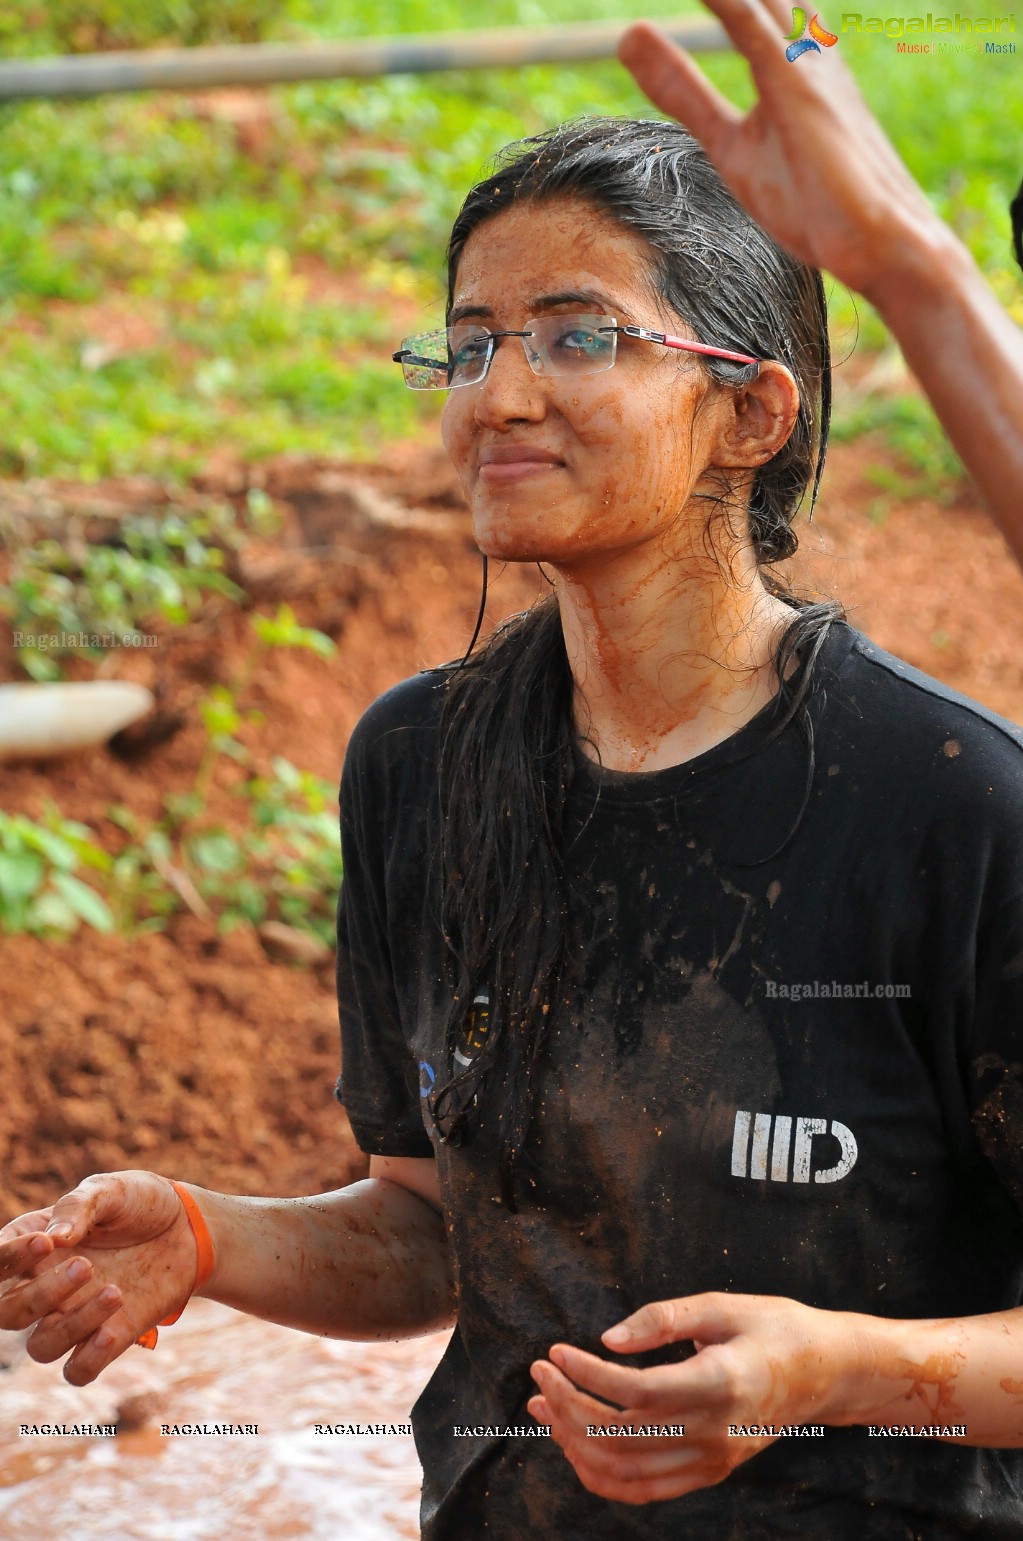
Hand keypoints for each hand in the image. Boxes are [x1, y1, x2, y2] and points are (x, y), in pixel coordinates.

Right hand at [0, 1171, 199, 1385]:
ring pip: (41, 1346)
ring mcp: (73, 1316)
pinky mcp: (106, 1338)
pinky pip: (77, 1370)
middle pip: (8, 1313)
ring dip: (72, 1326)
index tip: (44, 1243)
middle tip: (86, 1266)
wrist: (189, 1227)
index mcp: (36, 1245)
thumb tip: (55, 1237)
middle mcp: (46, 1285)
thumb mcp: (112, 1190)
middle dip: (39, 1295)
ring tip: (115, 1291)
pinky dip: (87, 1360)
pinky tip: (111, 1333)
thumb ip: (80, 1206)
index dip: (7, 1259)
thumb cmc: (141, 1204)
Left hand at [528, 1291, 855, 1503]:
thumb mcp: (722, 1305)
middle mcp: (714, 1432)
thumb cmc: (774, 1328)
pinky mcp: (710, 1471)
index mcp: (719, 1384)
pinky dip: (602, 1472)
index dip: (587, 1376)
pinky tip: (576, 1440)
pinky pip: (644, 1488)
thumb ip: (663, 1318)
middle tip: (541, 1371)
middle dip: (568, 1405)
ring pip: (626, 1471)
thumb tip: (608, 1339)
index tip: (556, 1352)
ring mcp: (713, 1459)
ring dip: (575, 1441)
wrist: (826, 1373)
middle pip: (622, 1436)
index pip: (637, 1394)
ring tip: (545, 1404)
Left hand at [618, 12, 941, 301]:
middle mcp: (804, 43)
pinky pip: (752, 25)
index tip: (646, 9)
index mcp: (792, 54)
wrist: (881, 243)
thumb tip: (632, 42)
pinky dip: (724, 2)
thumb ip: (684, 92)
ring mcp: (804, 60)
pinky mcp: (797, 86)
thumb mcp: (731, 143)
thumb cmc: (817, 201)